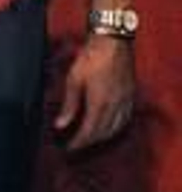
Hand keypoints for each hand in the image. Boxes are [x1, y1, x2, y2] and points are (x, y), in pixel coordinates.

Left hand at [55, 35, 135, 150]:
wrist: (112, 43)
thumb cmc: (91, 58)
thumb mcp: (74, 81)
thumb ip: (69, 106)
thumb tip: (60, 126)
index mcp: (100, 104)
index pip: (89, 132)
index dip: (78, 143)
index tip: (68, 148)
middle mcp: (116, 107)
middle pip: (103, 133)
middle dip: (89, 142)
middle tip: (76, 146)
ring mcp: (126, 102)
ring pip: (116, 128)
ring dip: (103, 137)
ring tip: (89, 140)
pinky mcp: (131, 96)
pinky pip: (125, 119)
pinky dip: (116, 128)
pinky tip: (109, 127)